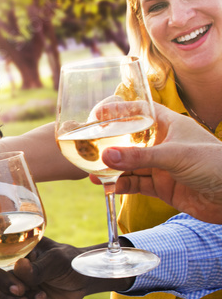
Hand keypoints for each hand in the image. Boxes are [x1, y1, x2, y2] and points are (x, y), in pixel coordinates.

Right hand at [0, 237, 118, 298]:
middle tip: (20, 289)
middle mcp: (10, 262)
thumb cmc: (71, 260)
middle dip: (2, 282)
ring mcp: (15, 280)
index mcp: (14, 246)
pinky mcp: (22, 296)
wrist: (84, 279)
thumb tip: (19, 268)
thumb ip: (38, 267)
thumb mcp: (57, 260)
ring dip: (10, 297)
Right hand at [102, 103, 221, 222]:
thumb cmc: (215, 164)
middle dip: (109, 145)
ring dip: (112, 169)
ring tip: (93, 173)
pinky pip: (135, 184)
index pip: (140, 112)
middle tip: (88, 148)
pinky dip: (121, 185)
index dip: (119, 111)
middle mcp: (163, 144)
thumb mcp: (174, 155)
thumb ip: (138, 157)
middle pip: (129, 141)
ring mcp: (161, 166)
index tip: (97, 114)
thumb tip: (105, 156)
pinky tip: (108, 187)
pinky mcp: (161, 186)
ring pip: (129, 165)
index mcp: (169, 126)